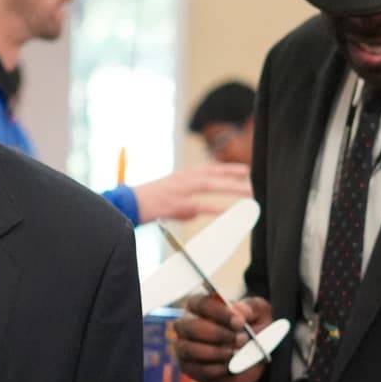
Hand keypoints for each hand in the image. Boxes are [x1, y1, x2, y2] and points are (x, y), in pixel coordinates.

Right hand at [131, 162, 251, 224]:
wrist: (124, 206)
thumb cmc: (142, 205)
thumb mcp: (167, 202)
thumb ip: (185, 207)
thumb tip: (197, 212)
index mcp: (180, 177)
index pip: (209, 169)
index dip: (228, 169)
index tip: (246, 170)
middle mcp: (181, 179)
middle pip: (214, 174)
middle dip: (236, 176)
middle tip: (256, 180)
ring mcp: (178, 190)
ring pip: (211, 185)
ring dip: (232, 188)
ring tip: (251, 193)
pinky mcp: (174, 203)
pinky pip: (200, 205)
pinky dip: (216, 208)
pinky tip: (229, 212)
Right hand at [173, 292, 274, 381]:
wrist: (255, 353)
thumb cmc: (252, 326)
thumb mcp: (258, 312)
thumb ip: (250, 308)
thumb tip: (239, 311)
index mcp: (199, 305)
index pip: (200, 304)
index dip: (219, 312)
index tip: (239, 322)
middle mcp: (185, 325)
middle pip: (191, 327)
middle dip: (218, 335)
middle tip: (241, 339)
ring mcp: (183, 347)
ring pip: (190, 349)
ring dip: (217, 352)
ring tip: (237, 353)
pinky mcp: (188, 367)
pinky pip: (198, 369)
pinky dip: (217, 369)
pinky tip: (231, 366)